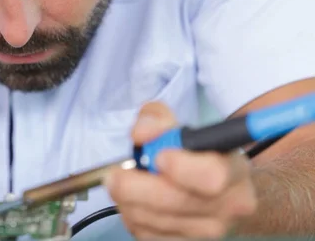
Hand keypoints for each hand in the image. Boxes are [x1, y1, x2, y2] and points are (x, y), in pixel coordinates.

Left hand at [104, 102, 257, 239]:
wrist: (215, 189)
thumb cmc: (194, 153)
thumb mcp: (177, 124)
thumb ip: (156, 119)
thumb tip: (141, 133)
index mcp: (233, 170)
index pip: (212, 175)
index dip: (181, 168)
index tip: (159, 157)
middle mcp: (229, 206)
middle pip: (177, 202)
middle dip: (136, 187)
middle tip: (115, 175)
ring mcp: (209, 230)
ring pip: (156, 220)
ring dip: (128, 202)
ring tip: (122, 184)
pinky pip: (148, 234)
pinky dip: (132, 216)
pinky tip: (133, 201)